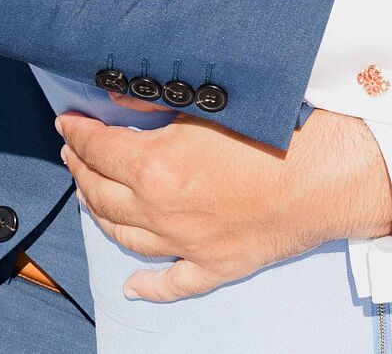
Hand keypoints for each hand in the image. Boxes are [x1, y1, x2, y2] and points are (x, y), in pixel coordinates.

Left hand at [55, 106, 391, 302]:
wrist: (326, 176)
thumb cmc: (278, 134)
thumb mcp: (211, 106)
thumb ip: (157, 107)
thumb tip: (119, 104)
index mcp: (155, 168)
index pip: (98, 149)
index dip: (77, 134)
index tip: (66, 125)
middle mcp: (161, 212)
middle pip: (102, 193)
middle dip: (81, 170)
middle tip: (74, 155)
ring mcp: (185, 244)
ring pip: (125, 236)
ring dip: (101, 214)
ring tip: (92, 196)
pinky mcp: (214, 266)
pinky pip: (171, 283)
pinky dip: (147, 287)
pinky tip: (131, 286)